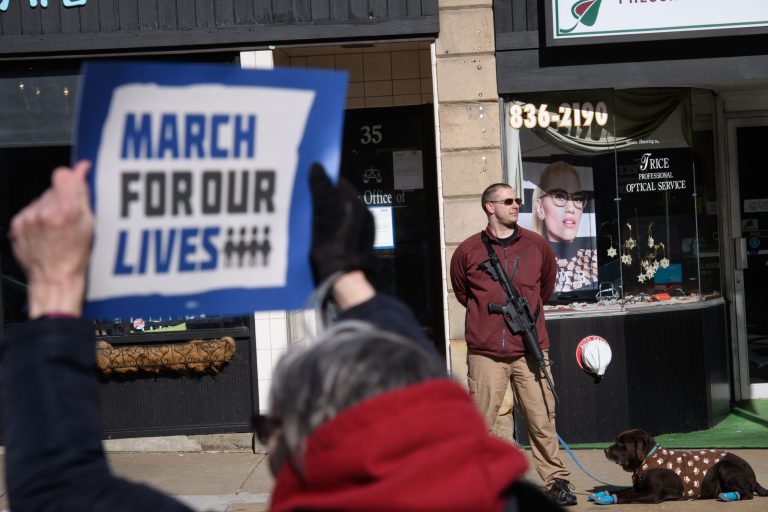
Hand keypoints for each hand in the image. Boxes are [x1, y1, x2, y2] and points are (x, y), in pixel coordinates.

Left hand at [9, 160, 93, 318]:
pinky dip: (38, 219)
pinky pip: (30, 211)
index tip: (75, 185)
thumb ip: (83, 194)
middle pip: (53, 188)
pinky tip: (46, 233)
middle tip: (70, 218)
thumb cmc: (75, 257)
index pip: (63, 174)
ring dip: (50, 208)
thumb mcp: (89, 224)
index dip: (71, 179)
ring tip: (58, 229)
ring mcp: (28, 218)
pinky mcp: (17, 225)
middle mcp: (44, 212)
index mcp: (65, 210)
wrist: (54, 279)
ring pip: (41, 200)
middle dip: (63, 199)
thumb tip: (81, 171)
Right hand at [309, 164, 374, 284]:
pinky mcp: (357, 244)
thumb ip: (321, 189)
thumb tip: (318, 167)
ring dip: (325, 215)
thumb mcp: (322, 214)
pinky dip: (331, 229)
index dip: (321, 180)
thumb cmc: (332, 247)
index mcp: (356, 203)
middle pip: (339, 199)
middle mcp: (363, 215)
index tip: (305, 182)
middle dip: (322, 199)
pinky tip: (319, 236)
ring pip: (340, 215)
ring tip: (308, 220)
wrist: (343, 280)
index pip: (338, 183)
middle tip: (303, 201)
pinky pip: (342, 230)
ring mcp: (362, 231)